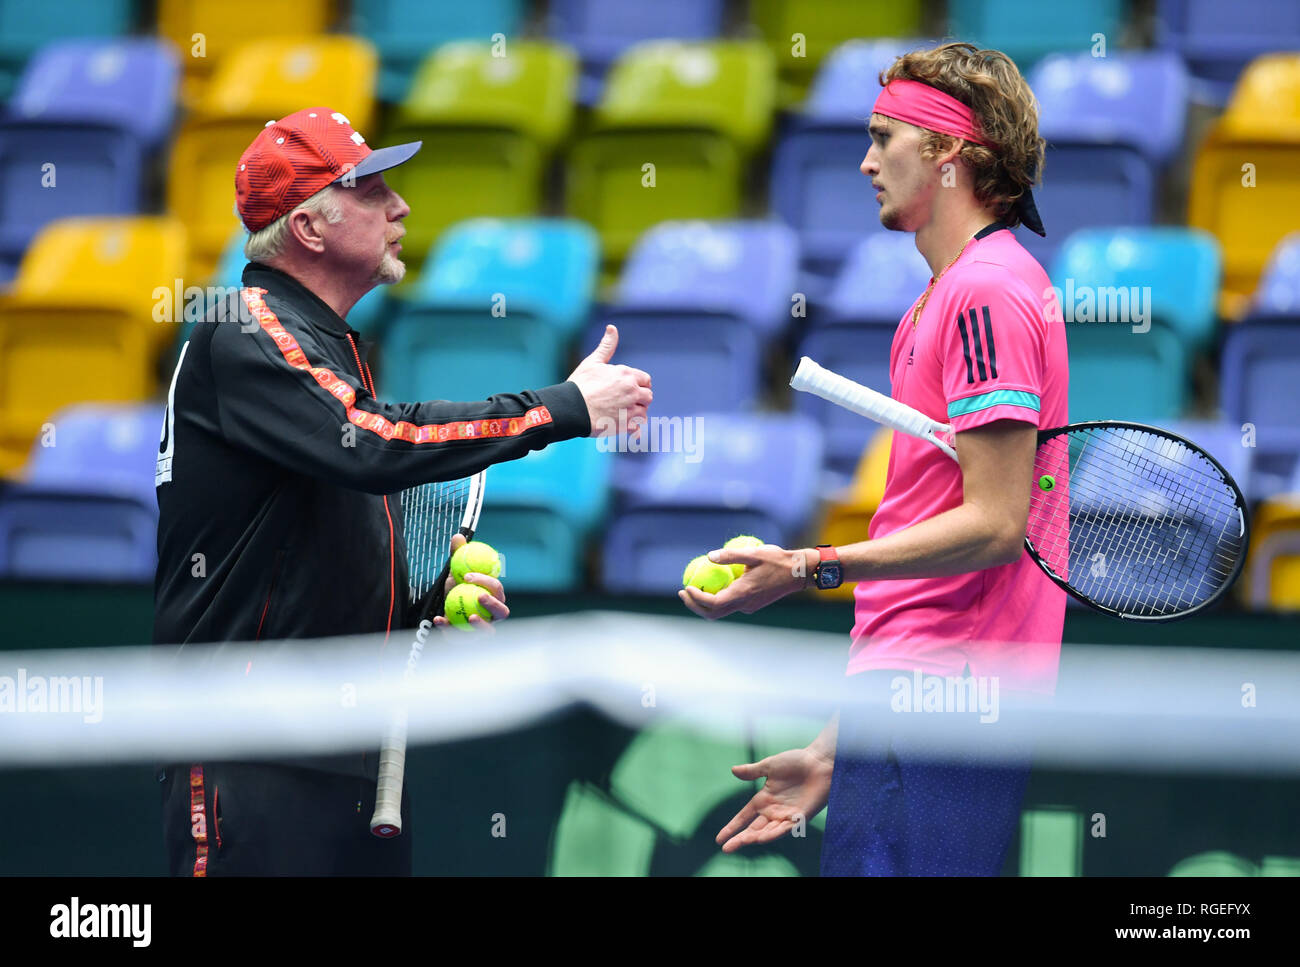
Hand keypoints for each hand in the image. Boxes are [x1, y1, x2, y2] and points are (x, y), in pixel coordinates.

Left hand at [432, 534, 508, 632]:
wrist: (447, 606)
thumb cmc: (458, 587)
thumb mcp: (456, 571)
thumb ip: (458, 556)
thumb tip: (457, 537)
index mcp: (495, 596)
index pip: (496, 587)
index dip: (485, 581)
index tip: (467, 575)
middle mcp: (494, 614)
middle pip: (502, 611)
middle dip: (493, 604)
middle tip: (479, 596)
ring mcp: (484, 628)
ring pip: (489, 631)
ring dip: (482, 625)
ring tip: (471, 618)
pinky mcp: (470, 639)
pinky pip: (461, 636)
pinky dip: (450, 628)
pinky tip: (439, 619)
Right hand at [566, 324, 651, 437]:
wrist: (571, 409)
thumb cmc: (580, 385)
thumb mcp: (593, 362)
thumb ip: (606, 346)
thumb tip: (612, 328)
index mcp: (627, 375)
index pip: (645, 380)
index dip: (638, 384)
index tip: (628, 388)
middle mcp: (632, 391)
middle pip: (648, 396)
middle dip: (639, 399)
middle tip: (624, 402)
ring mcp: (631, 409)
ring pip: (644, 412)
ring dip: (636, 413)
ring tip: (621, 413)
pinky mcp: (627, 425)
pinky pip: (639, 427)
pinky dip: (634, 427)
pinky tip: (623, 425)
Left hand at [678, 544, 808, 619]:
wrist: (799, 573)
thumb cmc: (778, 561)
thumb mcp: (754, 553)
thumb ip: (730, 556)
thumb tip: (709, 557)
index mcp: (743, 594)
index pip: (712, 603)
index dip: (696, 599)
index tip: (686, 587)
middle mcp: (745, 604)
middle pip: (713, 613)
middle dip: (695, 605)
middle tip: (684, 592)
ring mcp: (749, 606)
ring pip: (721, 611)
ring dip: (705, 604)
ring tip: (693, 589)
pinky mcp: (753, 604)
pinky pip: (731, 605)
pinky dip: (717, 600)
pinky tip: (714, 586)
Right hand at [716, 746, 834, 852]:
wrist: (820, 762)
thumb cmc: (796, 761)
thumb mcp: (770, 766)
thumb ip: (752, 771)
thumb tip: (733, 770)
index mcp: (763, 799)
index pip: (744, 817)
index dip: (732, 827)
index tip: (718, 839)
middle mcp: (773, 811)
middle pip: (753, 829)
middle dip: (740, 839)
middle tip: (727, 848)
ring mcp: (786, 815)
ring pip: (768, 831)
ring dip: (756, 837)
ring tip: (744, 841)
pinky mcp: (800, 817)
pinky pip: (786, 828)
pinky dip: (775, 833)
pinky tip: (764, 838)